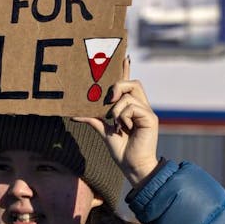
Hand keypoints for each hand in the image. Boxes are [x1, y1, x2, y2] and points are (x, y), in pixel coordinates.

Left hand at [75, 57, 159, 186]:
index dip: (126, 70)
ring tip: (115, 123)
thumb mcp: (104, 131)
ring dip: (117, 109)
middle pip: (133, 83)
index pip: (129, 85)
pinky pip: (132, 106)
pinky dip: (123, 115)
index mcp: (132, 108)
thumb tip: (74, 113)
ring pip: (130, 94)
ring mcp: (147, 112)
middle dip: (118, 85)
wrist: (132, 166)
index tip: (123, 57)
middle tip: (108, 100)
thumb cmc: (121, 150)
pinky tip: (123, 127)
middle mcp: (141, 107)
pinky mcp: (151, 118)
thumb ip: (93, 119)